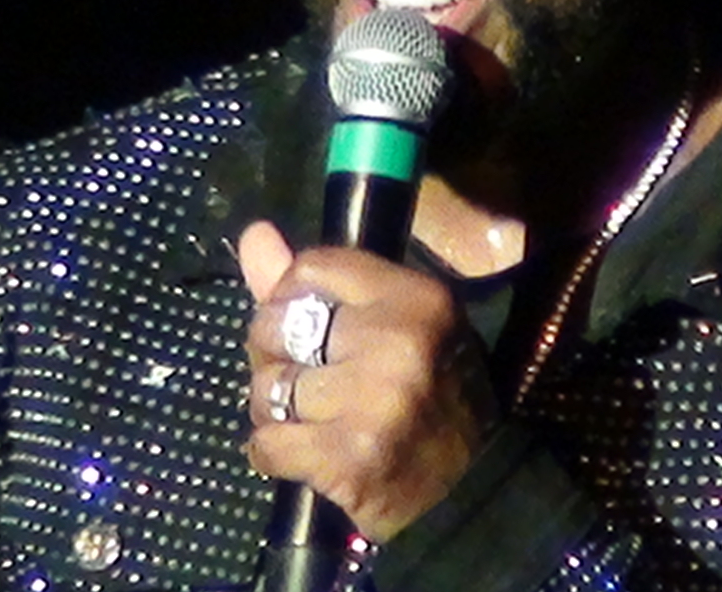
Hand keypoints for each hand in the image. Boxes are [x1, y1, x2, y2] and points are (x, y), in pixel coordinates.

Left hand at [239, 220, 498, 541]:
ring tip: (308, 421)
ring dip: (272, 410)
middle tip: (306, 381)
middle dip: (274, 356)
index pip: (309, 269)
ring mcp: (375, 402)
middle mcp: (397, 342)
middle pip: (277, 325)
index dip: (290, 300)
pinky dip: (271, 454)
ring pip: (267, 388)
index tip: (310, 330)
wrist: (467, 487)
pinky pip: (266, 444)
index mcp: (413, 297)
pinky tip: (303, 456)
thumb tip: (253, 234)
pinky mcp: (351, 458)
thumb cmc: (423, 394)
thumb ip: (313, 284)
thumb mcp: (387, 325)